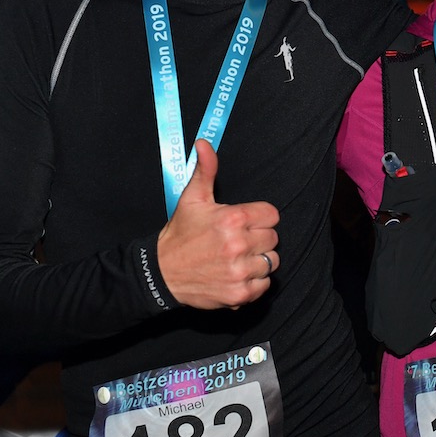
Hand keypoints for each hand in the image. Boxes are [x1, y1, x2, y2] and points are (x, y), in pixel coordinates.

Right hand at [156, 139, 280, 308]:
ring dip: (259, 261)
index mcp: (232, 219)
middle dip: (259, 238)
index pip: (271, 215)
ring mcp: (240, 271)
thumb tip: (205, 143)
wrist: (161, 273)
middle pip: (273, 238)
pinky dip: (255, 282)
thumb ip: (206, 170)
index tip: (245, 222)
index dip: (259, 218)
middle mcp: (239, 245)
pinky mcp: (240, 293)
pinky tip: (237, 274)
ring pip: (272, 261)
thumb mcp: (192, 199)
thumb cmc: (180, 235)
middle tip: (238, 241)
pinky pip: (265, 284)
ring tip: (238, 258)